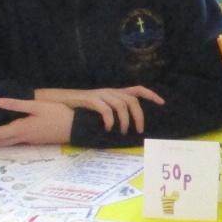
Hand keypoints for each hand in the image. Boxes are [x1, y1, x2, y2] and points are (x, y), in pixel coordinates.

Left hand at [0, 98, 75, 145]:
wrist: (76, 128)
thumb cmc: (59, 115)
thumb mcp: (38, 106)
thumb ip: (17, 104)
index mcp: (21, 129)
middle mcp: (23, 138)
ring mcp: (28, 141)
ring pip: (5, 145)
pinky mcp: (33, 140)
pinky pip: (12, 142)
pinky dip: (1, 139)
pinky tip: (0, 133)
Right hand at [34, 85, 164, 133]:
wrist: (59, 101)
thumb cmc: (80, 107)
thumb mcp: (100, 107)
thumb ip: (113, 111)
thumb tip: (128, 125)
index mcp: (114, 92)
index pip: (137, 89)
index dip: (151, 94)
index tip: (162, 103)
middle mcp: (109, 91)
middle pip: (132, 100)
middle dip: (139, 116)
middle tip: (139, 130)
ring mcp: (100, 94)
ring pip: (121, 105)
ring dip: (125, 121)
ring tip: (123, 132)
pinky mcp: (90, 99)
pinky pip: (105, 109)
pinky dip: (110, 120)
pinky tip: (108, 128)